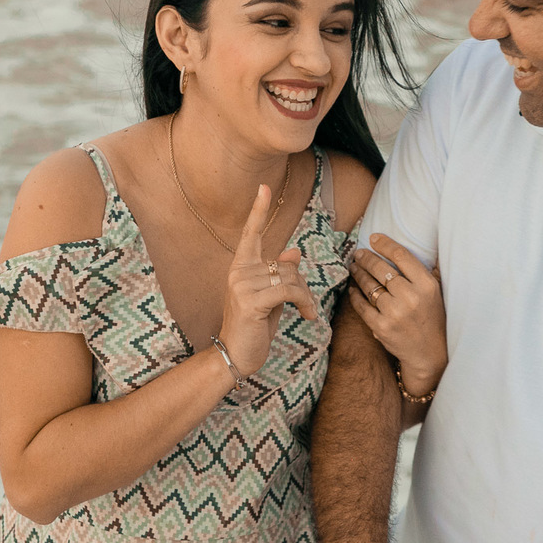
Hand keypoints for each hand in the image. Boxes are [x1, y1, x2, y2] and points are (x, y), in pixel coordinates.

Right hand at [218, 184, 318, 376]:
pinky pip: (290, 291)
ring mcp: (242, 285)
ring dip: (306, 297)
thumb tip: (294, 252)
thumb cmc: (254, 326)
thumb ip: (280, 274)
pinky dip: (305, 302)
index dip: (259, 210)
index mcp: (241, 267)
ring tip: (306, 313)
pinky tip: (307, 317)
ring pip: (291, 277)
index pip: (251, 233)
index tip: (264, 187)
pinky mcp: (251, 301)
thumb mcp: (271, 297)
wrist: (236, 355)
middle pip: (286, 264)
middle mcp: (239, 271)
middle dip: (302, 284)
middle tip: (306, 305)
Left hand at [348, 233, 446, 396]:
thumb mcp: (435, 293)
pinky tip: (353, 288)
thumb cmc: (432, 318)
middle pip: (381, 269)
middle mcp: (410, 297)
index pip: (402, 256)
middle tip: (358, 253)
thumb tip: (404, 249)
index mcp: (426, 285)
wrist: (429, 353)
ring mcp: (394, 313)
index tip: (373, 238)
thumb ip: (424, 271)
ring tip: (354, 267)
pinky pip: (362, 306)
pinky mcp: (381, 327)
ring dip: (358, 273)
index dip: (385, 244)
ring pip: (369, 286)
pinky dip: (355, 295)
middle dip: (366, 258)